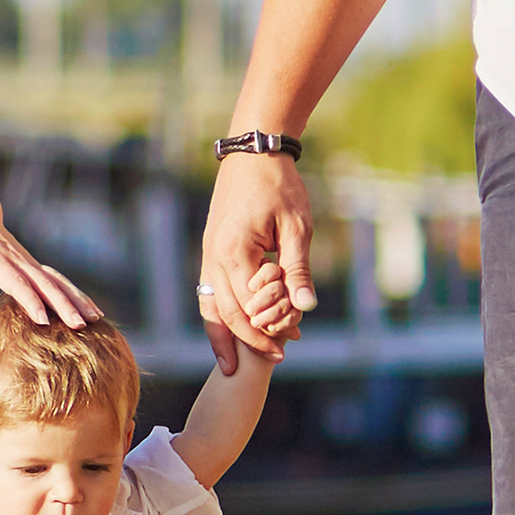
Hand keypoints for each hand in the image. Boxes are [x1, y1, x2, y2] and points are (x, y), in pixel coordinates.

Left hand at [0, 194, 94, 329]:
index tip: (43, 319)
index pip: (16, 282)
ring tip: (94, 318)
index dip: (29, 300)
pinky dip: (75, 293)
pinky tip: (91, 309)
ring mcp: (28, 261)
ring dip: (76, 299)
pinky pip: (58, 279)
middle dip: (63, 304)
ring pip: (57, 280)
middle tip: (78, 326)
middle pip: (44, 283)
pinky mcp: (34, 264)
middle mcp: (16, 260)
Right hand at [198, 152, 315, 373]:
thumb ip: (298, 269)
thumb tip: (306, 307)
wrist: (253, 152)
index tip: (291, 341)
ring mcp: (208, 254)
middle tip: (276, 358)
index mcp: (234, 252)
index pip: (247, 306)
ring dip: (225, 334)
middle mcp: (213, 257)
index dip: (268, 329)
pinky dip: (218, 314)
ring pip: (209, 306)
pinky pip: (209, 291)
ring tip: (236, 362)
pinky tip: (232, 327)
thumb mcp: (297, 227)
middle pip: (225, 313)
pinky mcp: (211, 249)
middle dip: (249, 340)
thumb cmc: (279, 186)